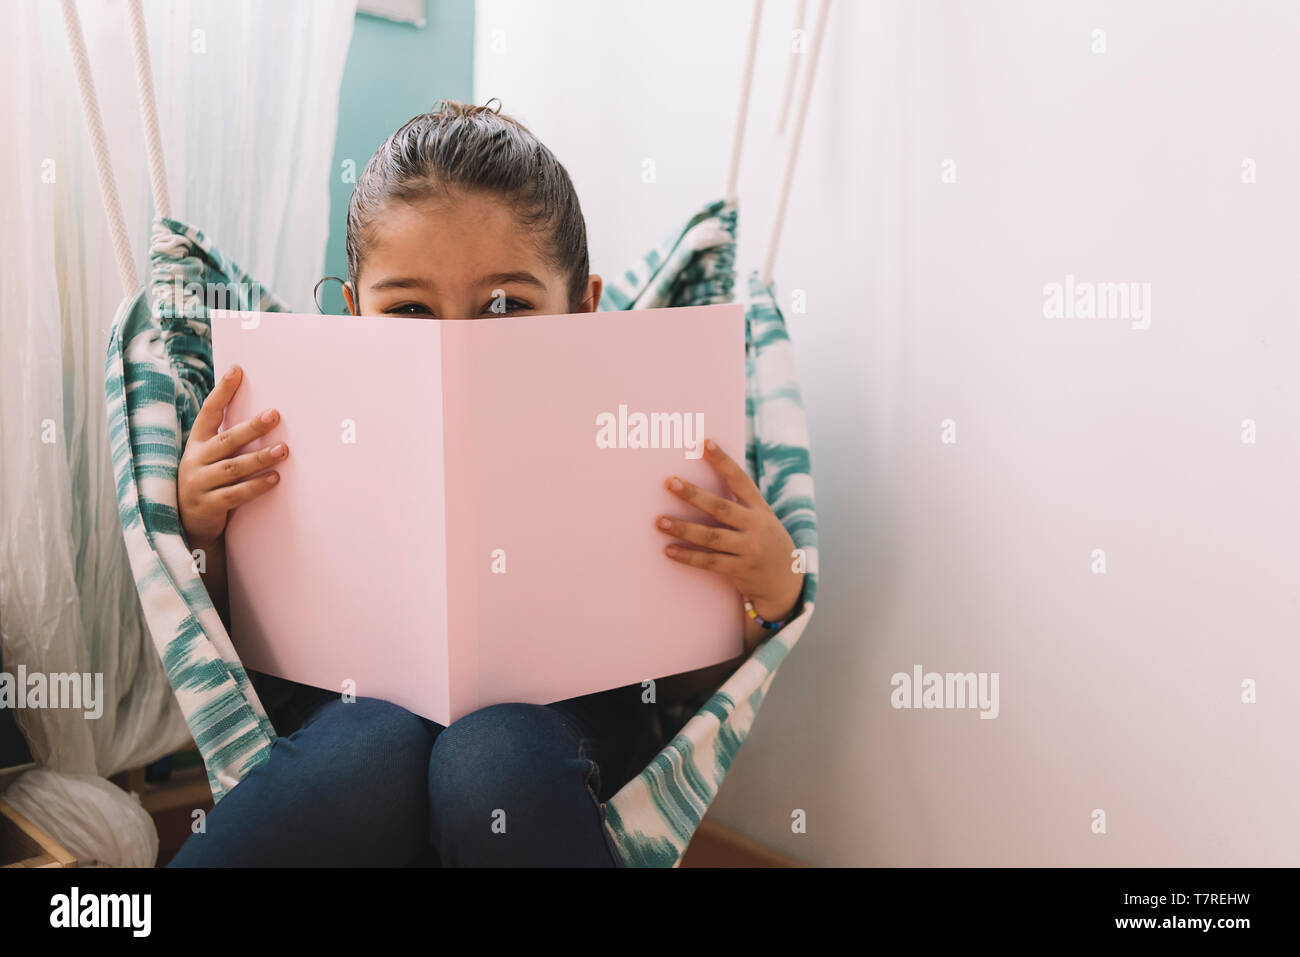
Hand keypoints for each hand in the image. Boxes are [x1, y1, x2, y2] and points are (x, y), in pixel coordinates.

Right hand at [177, 364, 287, 548]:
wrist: (187, 524)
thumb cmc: (207, 482)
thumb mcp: (209, 457)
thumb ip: (227, 438)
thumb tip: (260, 412)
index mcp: (197, 443)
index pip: (209, 412)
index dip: (222, 392)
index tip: (237, 370)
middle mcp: (195, 460)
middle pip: (227, 440)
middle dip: (252, 427)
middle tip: (275, 415)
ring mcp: (199, 483)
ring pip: (233, 467)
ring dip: (260, 458)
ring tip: (284, 450)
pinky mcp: (208, 505)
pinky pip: (235, 494)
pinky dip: (256, 486)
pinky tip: (275, 478)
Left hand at [655, 438, 804, 635]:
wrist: (786, 580)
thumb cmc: (764, 541)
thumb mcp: (760, 518)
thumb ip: (737, 503)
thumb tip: (700, 484)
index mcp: (759, 507)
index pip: (739, 479)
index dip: (722, 461)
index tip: (704, 442)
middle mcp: (755, 525)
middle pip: (720, 507)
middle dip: (694, 495)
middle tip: (669, 482)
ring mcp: (748, 549)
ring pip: (712, 536)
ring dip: (684, 528)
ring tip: (659, 521)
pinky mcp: (740, 570)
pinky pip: (710, 562)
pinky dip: (689, 556)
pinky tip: (669, 550)